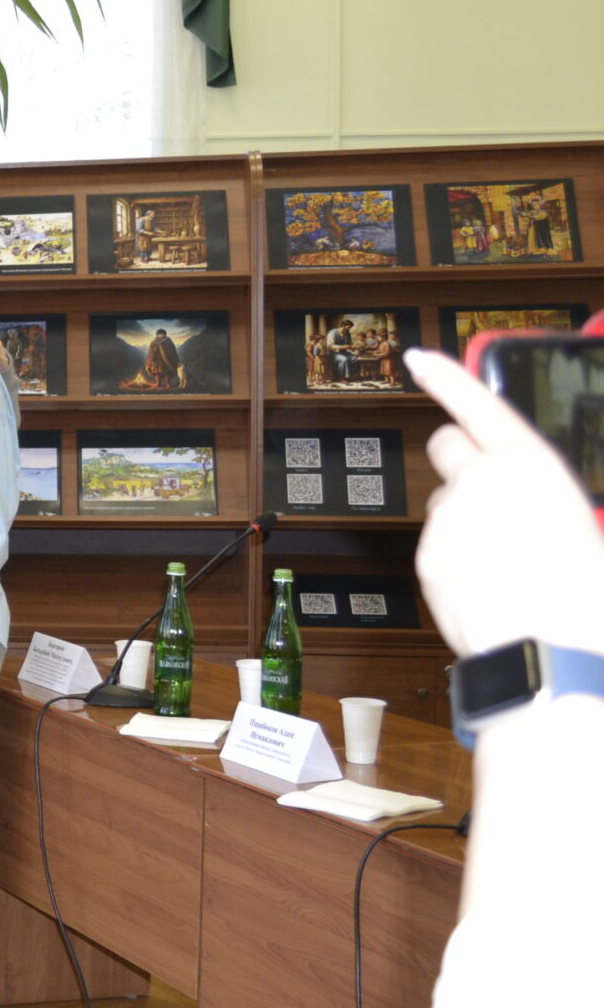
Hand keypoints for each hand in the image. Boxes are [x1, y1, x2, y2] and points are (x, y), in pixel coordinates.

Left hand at [409, 348, 603, 660]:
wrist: (552, 650)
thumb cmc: (584, 591)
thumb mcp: (588, 525)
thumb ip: (545, 498)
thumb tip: (531, 501)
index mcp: (530, 465)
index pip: (478, 404)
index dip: (448, 377)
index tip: (420, 357)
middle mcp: (479, 483)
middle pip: (446, 446)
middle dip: (460, 456)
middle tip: (487, 485)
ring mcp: (446, 522)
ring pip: (445, 504)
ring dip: (466, 518)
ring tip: (507, 558)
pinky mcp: (427, 559)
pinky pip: (439, 547)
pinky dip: (458, 558)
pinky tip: (492, 585)